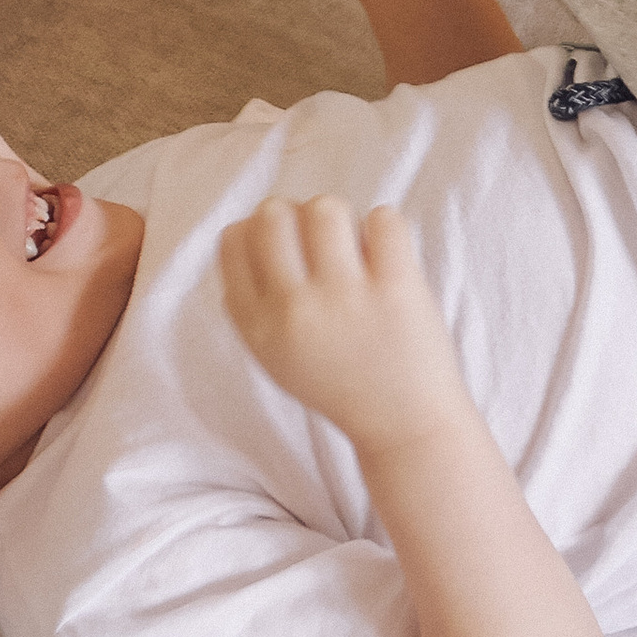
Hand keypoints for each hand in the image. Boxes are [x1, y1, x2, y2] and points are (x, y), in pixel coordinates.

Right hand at [219, 196, 466, 455]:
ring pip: (325, 208)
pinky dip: (387, 229)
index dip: (258, 228)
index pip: (233, 240)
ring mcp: (345, 298)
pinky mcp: (395, 288)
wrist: (403, 428)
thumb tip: (246, 228)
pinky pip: (383, 219)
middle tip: (322, 244)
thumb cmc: (339, 382)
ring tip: (355, 250)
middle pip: (273, 214)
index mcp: (258, 328)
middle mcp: (293, 311)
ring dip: (342, 219)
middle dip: (297, 215)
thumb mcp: (275, 357)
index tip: (286, 243)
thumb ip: (254, 302)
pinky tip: (387, 257)